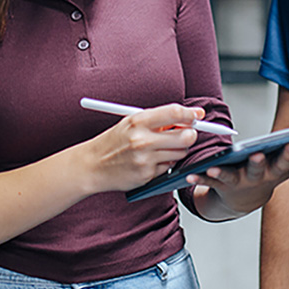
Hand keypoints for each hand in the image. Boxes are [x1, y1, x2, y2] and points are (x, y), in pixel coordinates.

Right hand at [83, 104, 201, 192]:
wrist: (92, 165)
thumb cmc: (113, 142)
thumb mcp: (131, 123)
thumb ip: (160, 119)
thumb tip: (193, 114)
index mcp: (138, 121)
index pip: (175, 113)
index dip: (190, 114)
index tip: (197, 115)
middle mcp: (142, 140)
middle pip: (185, 136)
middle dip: (190, 134)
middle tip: (186, 133)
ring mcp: (145, 159)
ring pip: (180, 153)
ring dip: (177, 150)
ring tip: (162, 147)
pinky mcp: (146, 175)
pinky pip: (168, 167)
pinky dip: (165, 164)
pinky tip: (150, 161)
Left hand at [189, 137, 288, 217]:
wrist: (244, 201)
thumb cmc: (272, 173)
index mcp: (278, 171)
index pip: (288, 161)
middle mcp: (259, 178)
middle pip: (260, 169)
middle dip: (259, 162)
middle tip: (257, 155)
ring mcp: (239, 182)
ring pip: (231, 177)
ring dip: (222, 173)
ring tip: (214, 168)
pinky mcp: (220, 184)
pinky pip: (208, 181)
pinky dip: (198, 177)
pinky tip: (188, 174)